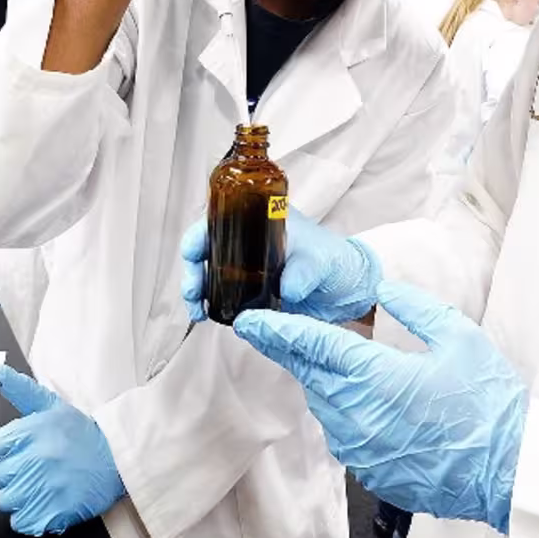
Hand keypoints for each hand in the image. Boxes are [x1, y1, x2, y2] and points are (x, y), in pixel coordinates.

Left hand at [0, 366, 124, 535]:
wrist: (119, 458)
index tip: (20, 452)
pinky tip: (45, 503)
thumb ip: (20, 389)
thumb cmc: (83, 434)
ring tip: (41, 486)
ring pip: (6, 501)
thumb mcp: (52, 405)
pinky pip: (21, 522)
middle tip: (34, 469)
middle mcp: (36, 458)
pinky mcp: (54, 511)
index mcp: (32, 431)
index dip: (4, 451)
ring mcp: (45, 487)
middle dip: (11, 474)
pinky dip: (30, 517)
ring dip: (20, 497)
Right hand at [179, 212, 379, 323]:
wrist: (347, 289)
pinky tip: (208, 317)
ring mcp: (246, 270)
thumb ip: (305, 271)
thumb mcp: (321, 259)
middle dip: (191, 269)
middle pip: (205, 249)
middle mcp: (247, 243)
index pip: (219, 220)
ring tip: (197, 311)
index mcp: (260, 221)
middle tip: (193, 291)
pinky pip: (222, 297)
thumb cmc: (334, 260)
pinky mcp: (249, 294)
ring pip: (208, 275)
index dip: (199, 234)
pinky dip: (211, 306)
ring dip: (197, 291)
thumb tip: (287, 289)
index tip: (193, 252)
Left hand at [233, 280, 527, 532]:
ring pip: (325, 405)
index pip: (309, 345)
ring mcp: (359, 448)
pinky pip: (345, 434)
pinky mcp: (368, 472)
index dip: (275, 330)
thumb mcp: (458, 336)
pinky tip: (380, 407)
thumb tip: (381, 289)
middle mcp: (356, 414)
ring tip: (353, 367)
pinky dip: (351, 415)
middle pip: (310, 374)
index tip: (248, 321)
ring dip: (329, 383)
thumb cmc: (489, 403)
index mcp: (374, 375)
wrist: (509, 471)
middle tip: (285, 330)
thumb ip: (413, 307)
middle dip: (297, 351)